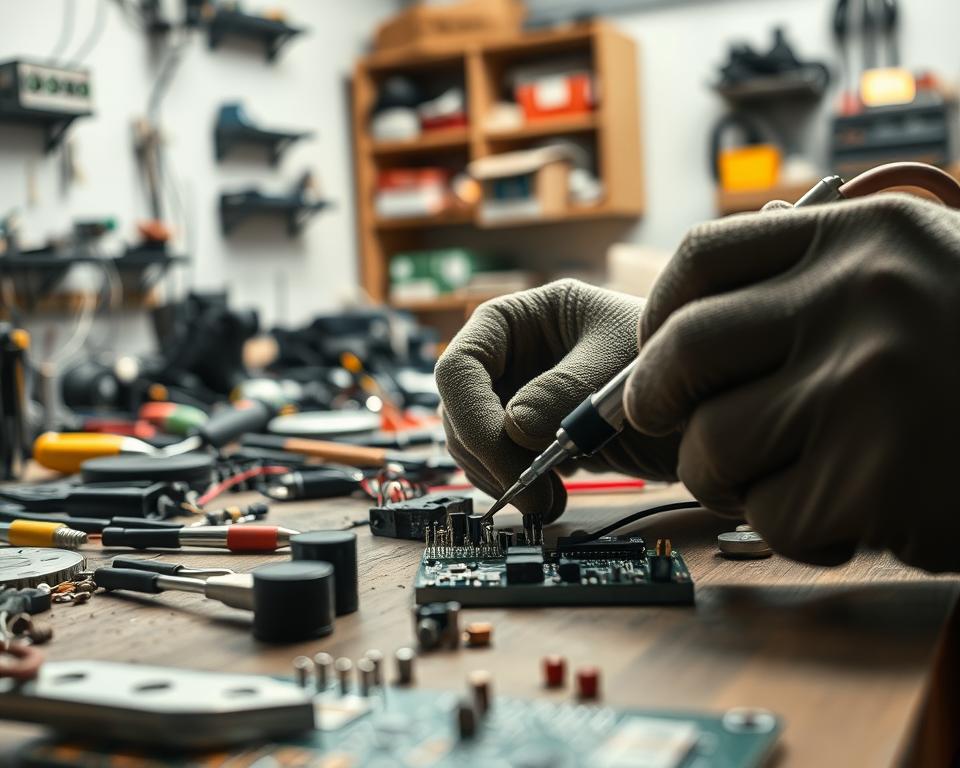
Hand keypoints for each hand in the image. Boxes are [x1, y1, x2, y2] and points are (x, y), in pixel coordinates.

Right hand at [436, 279, 679, 521]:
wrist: (710, 400)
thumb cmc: (673, 360)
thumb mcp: (621, 367)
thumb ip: (566, 391)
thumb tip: (514, 427)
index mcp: (524, 319)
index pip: (461, 364)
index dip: (469, 412)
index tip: (503, 454)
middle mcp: (514, 356)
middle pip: (459, 409)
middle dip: (487, 455)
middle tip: (530, 492)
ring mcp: (522, 397)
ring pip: (473, 443)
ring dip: (500, 477)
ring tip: (549, 501)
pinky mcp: (536, 435)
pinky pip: (502, 464)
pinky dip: (517, 487)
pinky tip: (554, 496)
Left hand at [625, 194, 959, 570]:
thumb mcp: (909, 279)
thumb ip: (803, 290)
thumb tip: (674, 335)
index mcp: (861, 237)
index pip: (701, 259)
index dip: (659, 315)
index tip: (657, 355)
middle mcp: (861, 298)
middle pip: (681, 353)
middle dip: (658, 404)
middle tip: (675, 428)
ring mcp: (869, 387)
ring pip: (712, 446)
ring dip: (729, 476)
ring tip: (789, 476)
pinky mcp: (881, 479)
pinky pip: (772, 515)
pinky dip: (795, 527)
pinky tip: (853, 513)